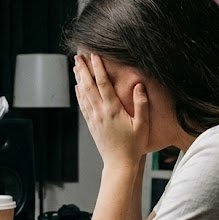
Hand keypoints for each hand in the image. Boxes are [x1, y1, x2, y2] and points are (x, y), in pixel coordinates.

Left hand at [74, 54, 148, 169]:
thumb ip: (141, 104)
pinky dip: (79, 94)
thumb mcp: (142, 125)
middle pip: (89, 86)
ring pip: (83, 94)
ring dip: (79, 79)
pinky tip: (77, 87)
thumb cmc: (134, 146)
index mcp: (113, 110)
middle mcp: (100, 112)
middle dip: (83, 70)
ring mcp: (94, 119)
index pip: (103, 84)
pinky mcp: (92, 124)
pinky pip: (83, 106)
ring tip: (75, 66)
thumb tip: (139, 85)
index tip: (94, 56)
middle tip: (78, 56)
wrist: (119, 164)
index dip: (98, 68)